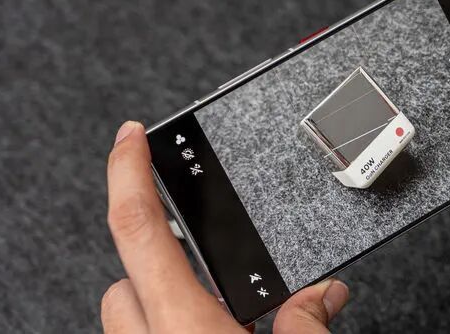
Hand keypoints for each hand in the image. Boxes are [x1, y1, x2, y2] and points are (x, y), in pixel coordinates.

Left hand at [102, 121, 348, 332]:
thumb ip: (306, 322)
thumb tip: (324, 294)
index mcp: (184, 324)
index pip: (139, 227)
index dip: (129, 171)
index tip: (132, 136)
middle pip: (125, 277)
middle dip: (155, 258)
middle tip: (198, 259)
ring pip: (127, 310)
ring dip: (158, 297)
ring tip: (211, 306)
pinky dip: (167, 324)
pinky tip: (211, 330)